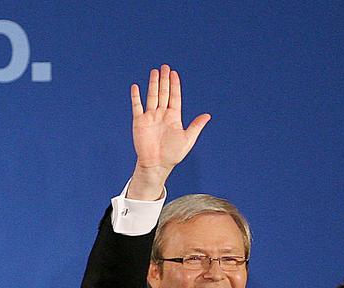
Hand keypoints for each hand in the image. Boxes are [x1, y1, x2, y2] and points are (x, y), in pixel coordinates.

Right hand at [129, 65, 210, 198]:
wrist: (157, 164)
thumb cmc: (173, 154)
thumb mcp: (188, 140)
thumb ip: (196, 126)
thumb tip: (208, 115)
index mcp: (174, 117)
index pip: (175, 97)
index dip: (175, 85)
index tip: (174, 73)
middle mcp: (162, 114)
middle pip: (163, 93)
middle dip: (164, 80)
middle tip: (165, 67)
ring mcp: (150, 117)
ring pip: (152, 96)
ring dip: (153, 84)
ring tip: (154, 71)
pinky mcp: (139, 121)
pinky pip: (137, 106)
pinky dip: (136, 97)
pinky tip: (136, 87)